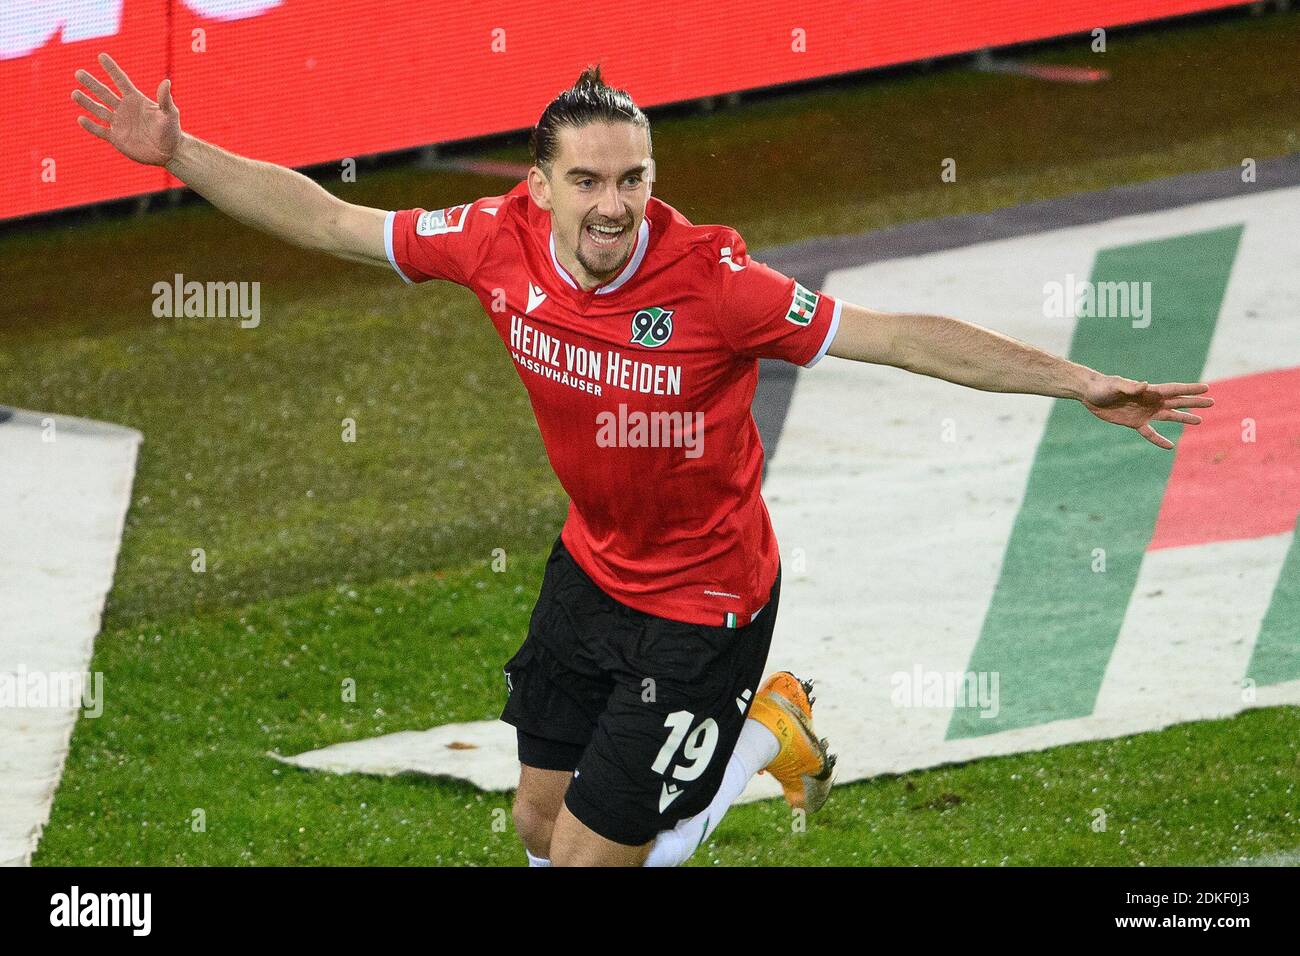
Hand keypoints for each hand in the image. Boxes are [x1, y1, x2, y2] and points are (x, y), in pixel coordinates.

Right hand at [73, 53, 180, 166]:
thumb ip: (165, 99)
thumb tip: (166, 82)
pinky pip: (100, 131)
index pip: (121, 81)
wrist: (170, 152)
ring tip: (74, 93)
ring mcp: (119, 123)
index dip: (112, 69)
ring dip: (87, 102)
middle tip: (78, 73)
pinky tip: (81, 119)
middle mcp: (125, 109)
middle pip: (104, 93)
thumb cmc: (172, 131)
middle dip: (91, 84)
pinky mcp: (116, 138)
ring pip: (99, 110)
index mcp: (136, 100)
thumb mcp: (170, 114)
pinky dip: (90, 126)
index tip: (101, 56)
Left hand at [1081, 375, 1212, 449]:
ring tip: (1199, 421)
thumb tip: (1145, 386)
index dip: (1190, 389)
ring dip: (1183, 418)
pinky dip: (1159, 440)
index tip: (1207, 388)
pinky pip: (1150, 433)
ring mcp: (1144, 413)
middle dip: (1194, 402)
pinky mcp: (1134, 423)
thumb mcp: (1115, 386)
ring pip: (1169, 417)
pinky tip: (1169, 446)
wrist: (1090, 394)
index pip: (1174, 390)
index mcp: (1149, 391)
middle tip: (1212, 402)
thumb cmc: (1103, 386)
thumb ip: (1131, 387)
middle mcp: (1150, 402)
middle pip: (1177, 402)